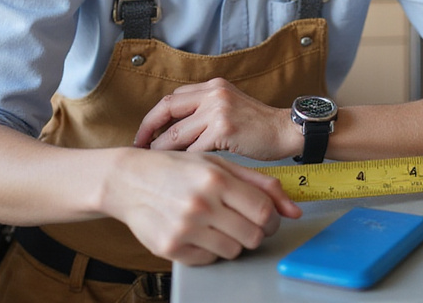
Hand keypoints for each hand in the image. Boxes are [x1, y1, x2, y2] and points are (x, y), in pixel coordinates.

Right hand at [102, 148, 301, 264]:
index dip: (273, 219)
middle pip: (253, 236)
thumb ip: (259, 184)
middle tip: (245, 223)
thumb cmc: (176, 168)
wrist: (128, 180)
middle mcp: (201, 204)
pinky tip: (199, 232)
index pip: (264, 211)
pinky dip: (210, 249)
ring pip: (233, 251)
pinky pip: (209, 259)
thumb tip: (294, 210)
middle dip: (256, 232)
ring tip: (219, 225)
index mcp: (216, 179)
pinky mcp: (170, 247)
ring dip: (233, 241)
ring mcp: (184, 228)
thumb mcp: (218, 163)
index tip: (268, 219)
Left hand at [134, 77, 298, 160]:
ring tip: (156, 164)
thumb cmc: (258, 126)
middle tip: (139, 148)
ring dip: (163, 151)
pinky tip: (180, 172)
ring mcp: (218, 110)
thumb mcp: (230, 105)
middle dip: (147, 131)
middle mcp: (212, 93)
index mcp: (212, 86)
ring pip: (176, 133)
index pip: (171, 98)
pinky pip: (193, 149)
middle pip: (166, 109)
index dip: (153, 117)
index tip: (144, 134)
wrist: (286, 131)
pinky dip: (184, 162)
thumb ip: (204, 111)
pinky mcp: (224, 129)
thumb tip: (172, 130)